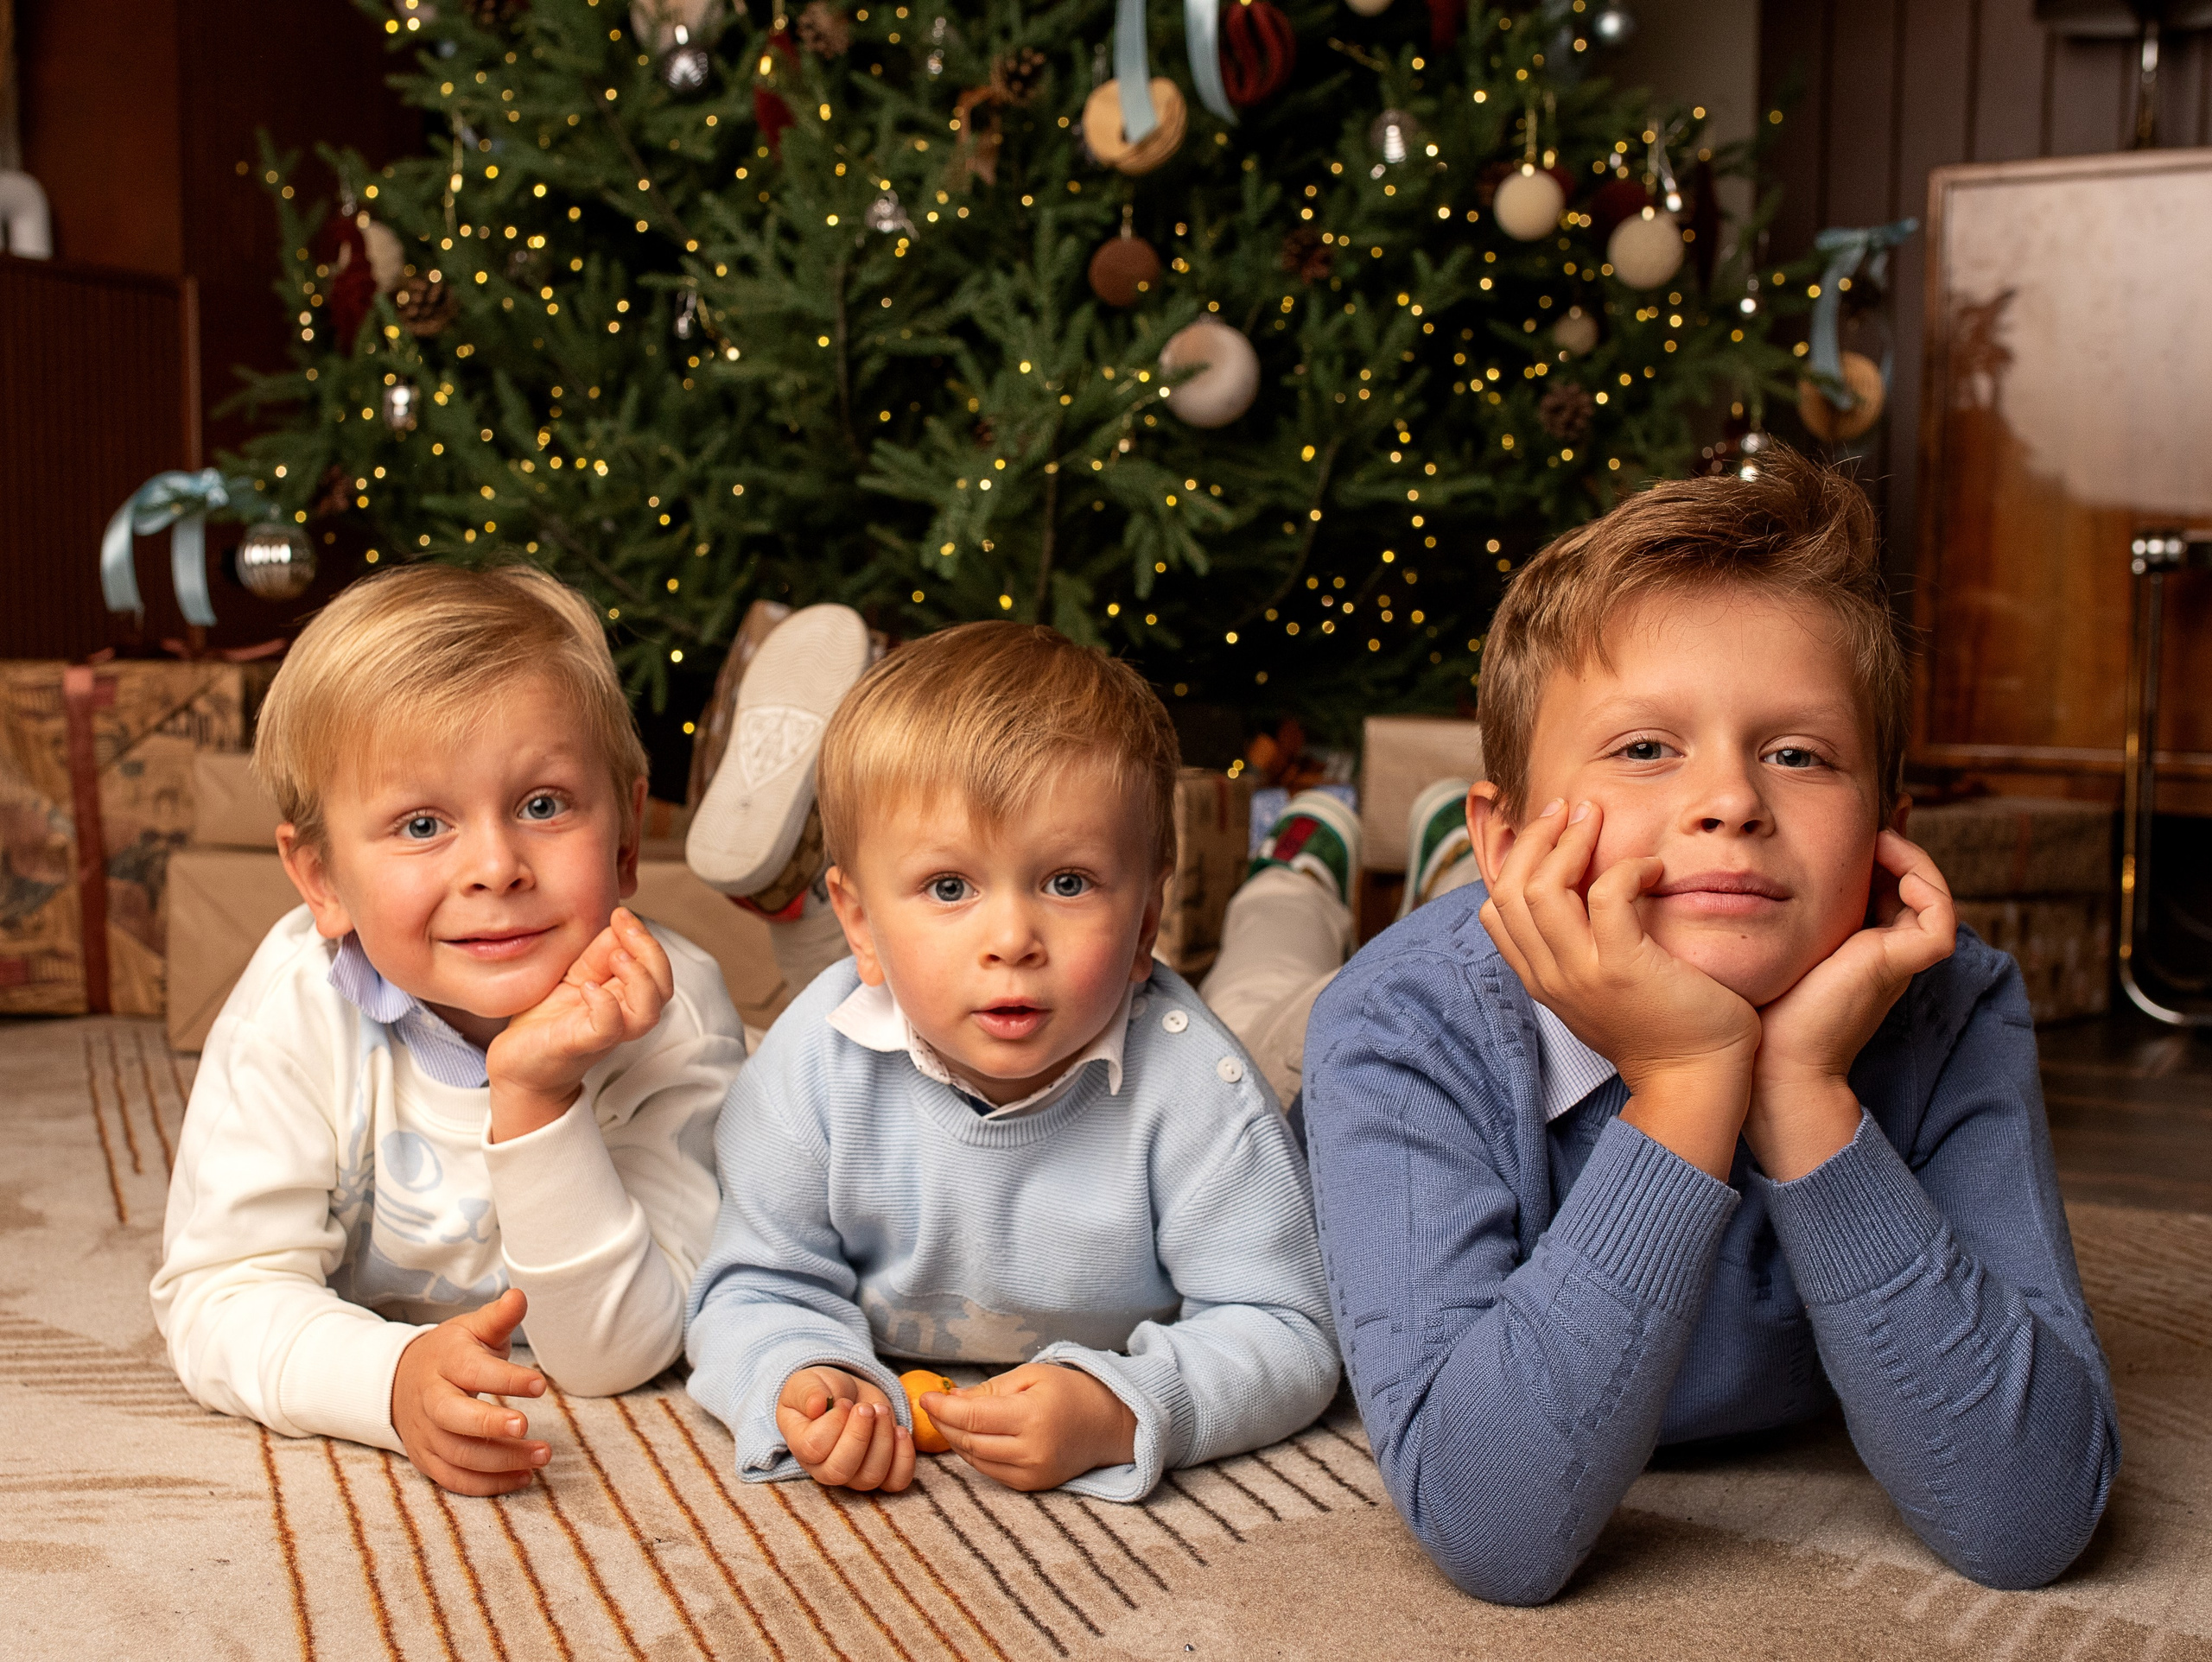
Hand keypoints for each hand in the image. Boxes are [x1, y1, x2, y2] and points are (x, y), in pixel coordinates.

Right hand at [392, 1288, 549, 1495]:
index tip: (541, 1384)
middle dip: (489, 1424)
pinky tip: (524, 1477)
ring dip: (501, 1460)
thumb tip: (519, 1295)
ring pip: (458, 1454)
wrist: (401, 1381)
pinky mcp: (427, 1460)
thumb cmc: (452, 1353)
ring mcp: (426, 1433)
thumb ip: (499, 1317)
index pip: (472, 1371)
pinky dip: (489, 1484)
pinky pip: (455, 1480)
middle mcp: (430, 1400)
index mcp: (445, 1362)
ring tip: (542, 1455)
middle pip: (453, 1417)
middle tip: (525, 1426)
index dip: (505, 1379)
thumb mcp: (473, 1328)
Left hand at [486, 908, 673, 1141]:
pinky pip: (608, 1027)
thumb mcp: (573, 977)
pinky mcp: (581, 1044)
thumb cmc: (546, 1022)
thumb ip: (597, 954)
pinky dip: (605, 1004)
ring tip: (617, 958)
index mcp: (622, 996)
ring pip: (648, 1011)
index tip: (621, 913)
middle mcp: (621, 1016)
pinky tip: (587, 988)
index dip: (644, 936)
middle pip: (663, 987)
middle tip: (625, 928)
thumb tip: (618, 921)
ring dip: (639, 978)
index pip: (655, 966)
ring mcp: (605, 1032)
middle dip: (651, 951)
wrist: (517, 1063)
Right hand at [776, 1367, 914, 1491]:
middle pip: (841, 1470)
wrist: (846, 1395)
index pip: (814, 1448)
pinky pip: (896, 1481)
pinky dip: (904, 1459)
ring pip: (871, 1476)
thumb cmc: (822, 1391)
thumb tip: (816, 1405)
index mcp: (801, 1447)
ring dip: (883, 1440)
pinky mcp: (882, 1473)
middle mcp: (824, 1469)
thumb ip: (808, 1392)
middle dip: (859, 1435)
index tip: (843, 1402)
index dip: (832, 1424)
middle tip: (867, 1407)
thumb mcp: (807, 1382)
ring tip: (881, 1410)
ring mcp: (854, 1476)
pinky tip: (901, 1431)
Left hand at [922, 1363, 1137, 1491]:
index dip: (942, 1409)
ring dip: (955, 1441)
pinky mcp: (1032, 1486)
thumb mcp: (1031, 1376)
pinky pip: (990, 1472)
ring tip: (947, 1420)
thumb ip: (989, 1390)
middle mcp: (1031, 1451)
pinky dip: (973, 1455)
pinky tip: (968, 1438)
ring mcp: (1032, 1473)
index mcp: (1032, 1417)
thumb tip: (950, 1400)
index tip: (925, 1398)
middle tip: (931, 1407)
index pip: (972, 1418)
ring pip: (975, 1460)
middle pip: (969, 1442)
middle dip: (944, 1424)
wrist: (1109, 1424)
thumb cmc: (1070, 1391)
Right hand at [1477, 797, 1760, 1178]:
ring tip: (1596, 818)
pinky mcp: (1623, 968)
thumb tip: (1581, 894)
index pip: (1494, 909)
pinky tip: (1652, 867)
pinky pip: (1608, 895)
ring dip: (1569, 841)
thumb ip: (1581, 948)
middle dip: (1535, 837)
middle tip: (1570, 809)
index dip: (1512, 859)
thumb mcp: (1601, 987)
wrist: (1695, 1080)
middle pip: (1508, 889)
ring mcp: (1582, 973)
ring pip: (1542, 888)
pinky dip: (1627, 867)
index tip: (1548, 829)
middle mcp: (1550, 975)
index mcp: (1541, 979)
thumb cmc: (1662, 1027)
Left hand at [1746, 830, 1956, 1180]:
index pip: (1876, 884)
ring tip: (1877, 835)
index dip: (1871, 849)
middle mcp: (1881, 948)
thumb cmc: (1755, 1006)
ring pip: (1930, 892)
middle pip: (1905, 882)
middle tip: (1872, 813)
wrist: (1769, 1062)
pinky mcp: (1902, 964)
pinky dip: (1926, 882)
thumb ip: (1763, 909)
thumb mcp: (1762, 941)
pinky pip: (1939, 916)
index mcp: (1853, 944)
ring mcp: (1897, 958)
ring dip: (1910, 855)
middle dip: (1891, 843)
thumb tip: (1739, 864)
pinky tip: (1888, 864)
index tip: (1848, 818)